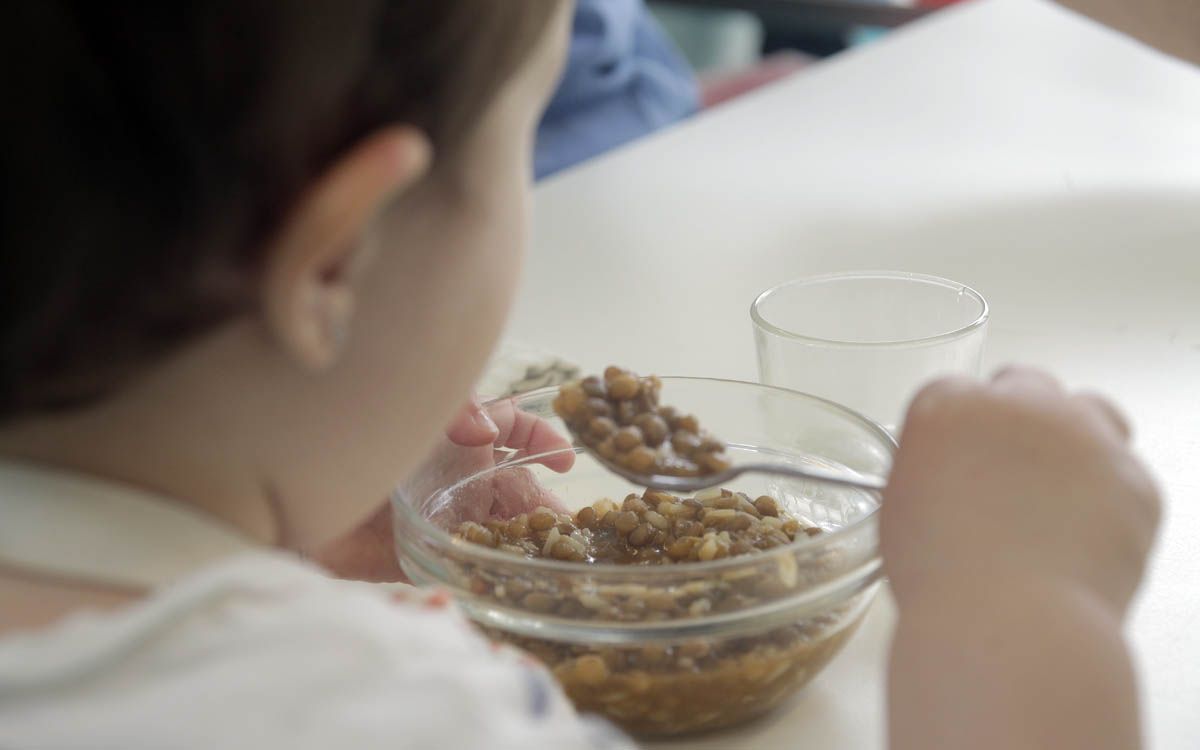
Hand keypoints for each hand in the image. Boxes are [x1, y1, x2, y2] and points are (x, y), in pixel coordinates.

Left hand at [313, 394, 573, 581]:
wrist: (279, 487)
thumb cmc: (345, 434)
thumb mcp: (403, 404)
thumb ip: (448, 406)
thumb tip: (487, 431)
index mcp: (455, 437)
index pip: (514, 430)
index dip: (544, 439)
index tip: (564, 458)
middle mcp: (454, 476)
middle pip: (515, 490)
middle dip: (544, 507)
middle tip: (566, 527)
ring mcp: (440, 517)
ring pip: (496, 530)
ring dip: (520, 543)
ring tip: (546, 557)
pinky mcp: (416, 558)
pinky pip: (459, 568)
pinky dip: (484, 576)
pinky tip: (504, 583)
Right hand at [882, 366, 1160, 617]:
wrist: (1012, 624)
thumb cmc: (944, 578)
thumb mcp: (903, 507)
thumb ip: (932, 467)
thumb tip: (953, 474)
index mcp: (950, 408)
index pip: (952, 392)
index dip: (955, 429)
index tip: (955, 458)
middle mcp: (1021, 407)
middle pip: (1024, 385)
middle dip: (1015, 417)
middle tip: (1004, 470)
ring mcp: (1086, 438)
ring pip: (1088, 411)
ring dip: (1072, 436)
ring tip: (1055, 488)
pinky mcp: (1135, 480)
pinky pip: (1123, 473)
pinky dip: (1107, 496)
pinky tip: (1081, 533)